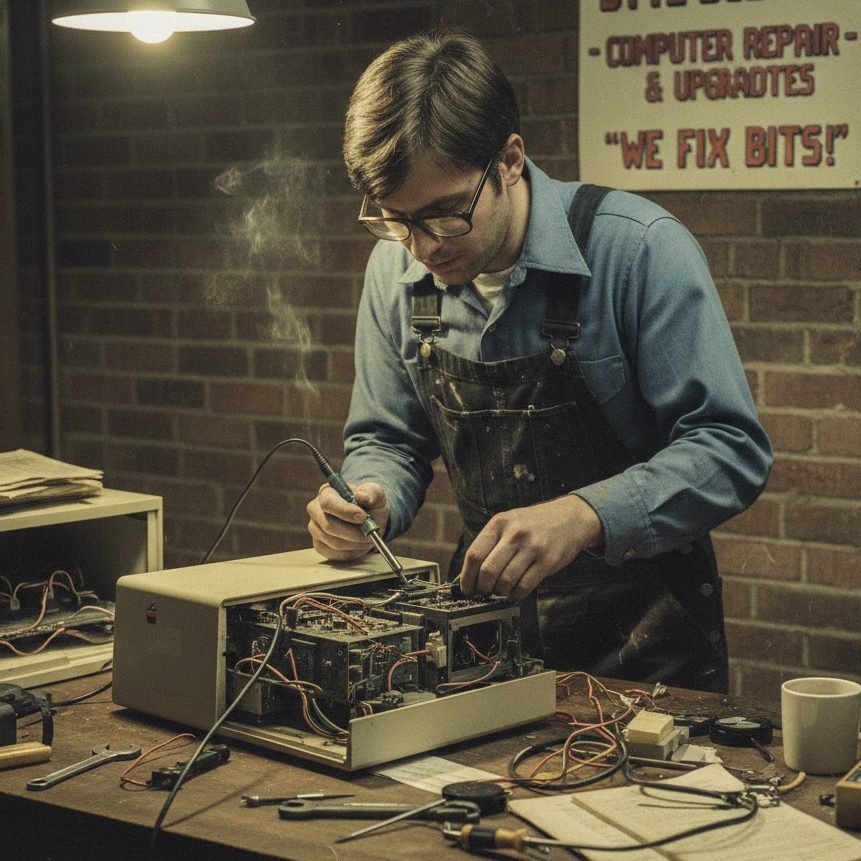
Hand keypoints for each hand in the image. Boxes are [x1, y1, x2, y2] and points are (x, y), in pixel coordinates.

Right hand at [306, 481, 390, 561]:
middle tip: (369, 534)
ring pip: (333, 542)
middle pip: (328, 525)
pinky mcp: (319, 544)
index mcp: (326, 492)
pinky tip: (359, 545)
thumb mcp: (375, 494)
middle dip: (352, 533)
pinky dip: (351, 552)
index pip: (328, 502)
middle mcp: (315, 509)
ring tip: (367, 539)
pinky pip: (334, 554)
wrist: (367, 518)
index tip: (362, 517)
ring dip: (354, 544)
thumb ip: (371, 493)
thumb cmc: (369, 503)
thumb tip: (362, 496)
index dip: (345, 511)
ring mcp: (315, 528)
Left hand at [458, 495, 602, 600]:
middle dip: (483, 588)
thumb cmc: (534, 524)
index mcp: (499, 523)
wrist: (570, 518)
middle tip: (484, 592)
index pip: (474, 554)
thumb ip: (491, 543)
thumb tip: (470, 573)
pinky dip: (516, 594)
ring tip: (501, 591)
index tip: (466, 588)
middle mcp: (515, 533)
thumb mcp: (509, 522)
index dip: (467, 577)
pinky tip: (516, 590)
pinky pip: (525, 586)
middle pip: (488, 570)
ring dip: (500, 592)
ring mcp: (532, 547)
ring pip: (506, 581)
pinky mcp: (548, 561)